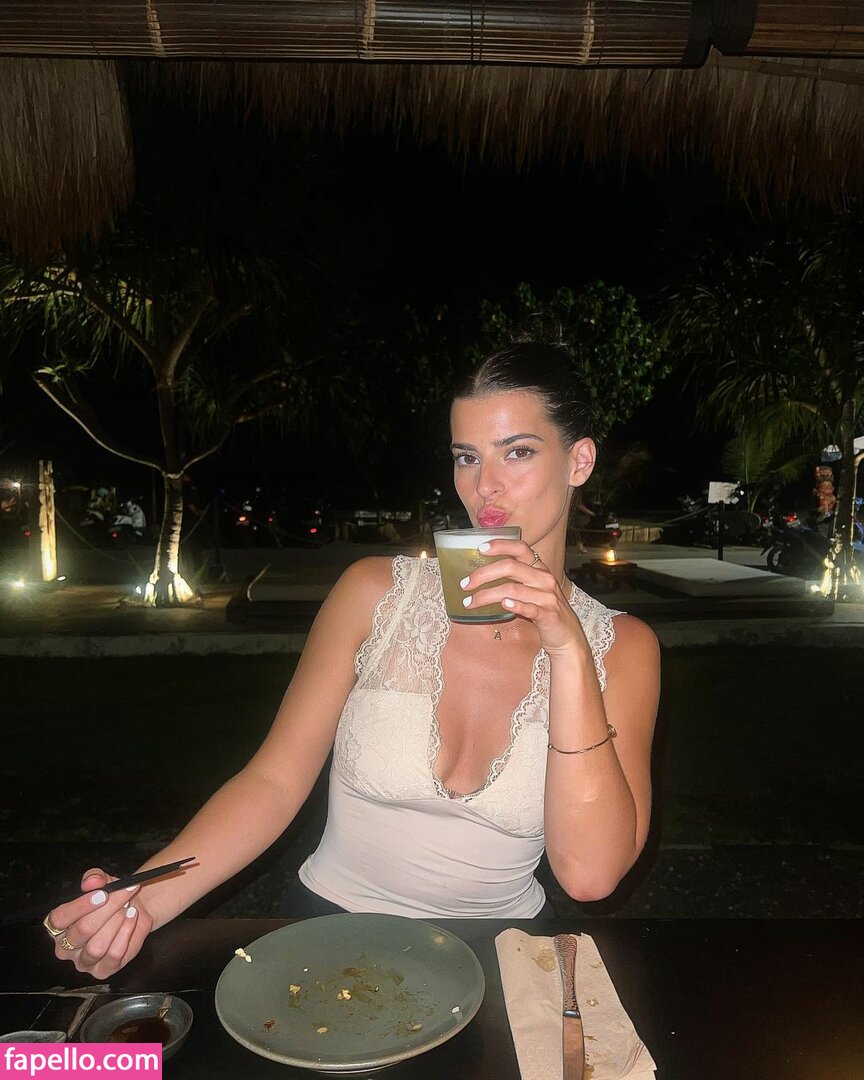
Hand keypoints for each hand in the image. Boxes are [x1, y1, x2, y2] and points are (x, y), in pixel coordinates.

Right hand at [44, 868, 152, 979]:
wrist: (133, 910)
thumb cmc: (111, 897)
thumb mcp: (103, 882)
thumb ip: (94, 878)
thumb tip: (91, 881)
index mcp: (58, 926)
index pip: (59, 919)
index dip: (81, 906)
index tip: (103, 893)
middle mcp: (65, 947)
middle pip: (83, 930)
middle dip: (108, 909)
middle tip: (124, 894)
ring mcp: (83, 962)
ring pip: (97, 946)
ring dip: (117, 923)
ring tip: (128, 908)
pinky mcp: (102, 971)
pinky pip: (113, 956)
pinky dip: (126, 934)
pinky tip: (132, 919)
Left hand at [460, 539, 588, 655]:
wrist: (567, 636)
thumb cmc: (544, 610)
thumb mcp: (532, 590)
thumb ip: (515, 579)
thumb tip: (482, 574)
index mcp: (539, 569)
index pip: (520, 548)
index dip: (500, 545)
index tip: (480, 548)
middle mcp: (544, 578)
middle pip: (510, 567)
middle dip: (483, 574)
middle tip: (465, 584)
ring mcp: (547, 596)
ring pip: (512, 589)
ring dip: (486, 595)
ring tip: (470, 603)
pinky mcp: (548, 615)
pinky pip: (530, 608)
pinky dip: (515, 605)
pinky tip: (503, 605)